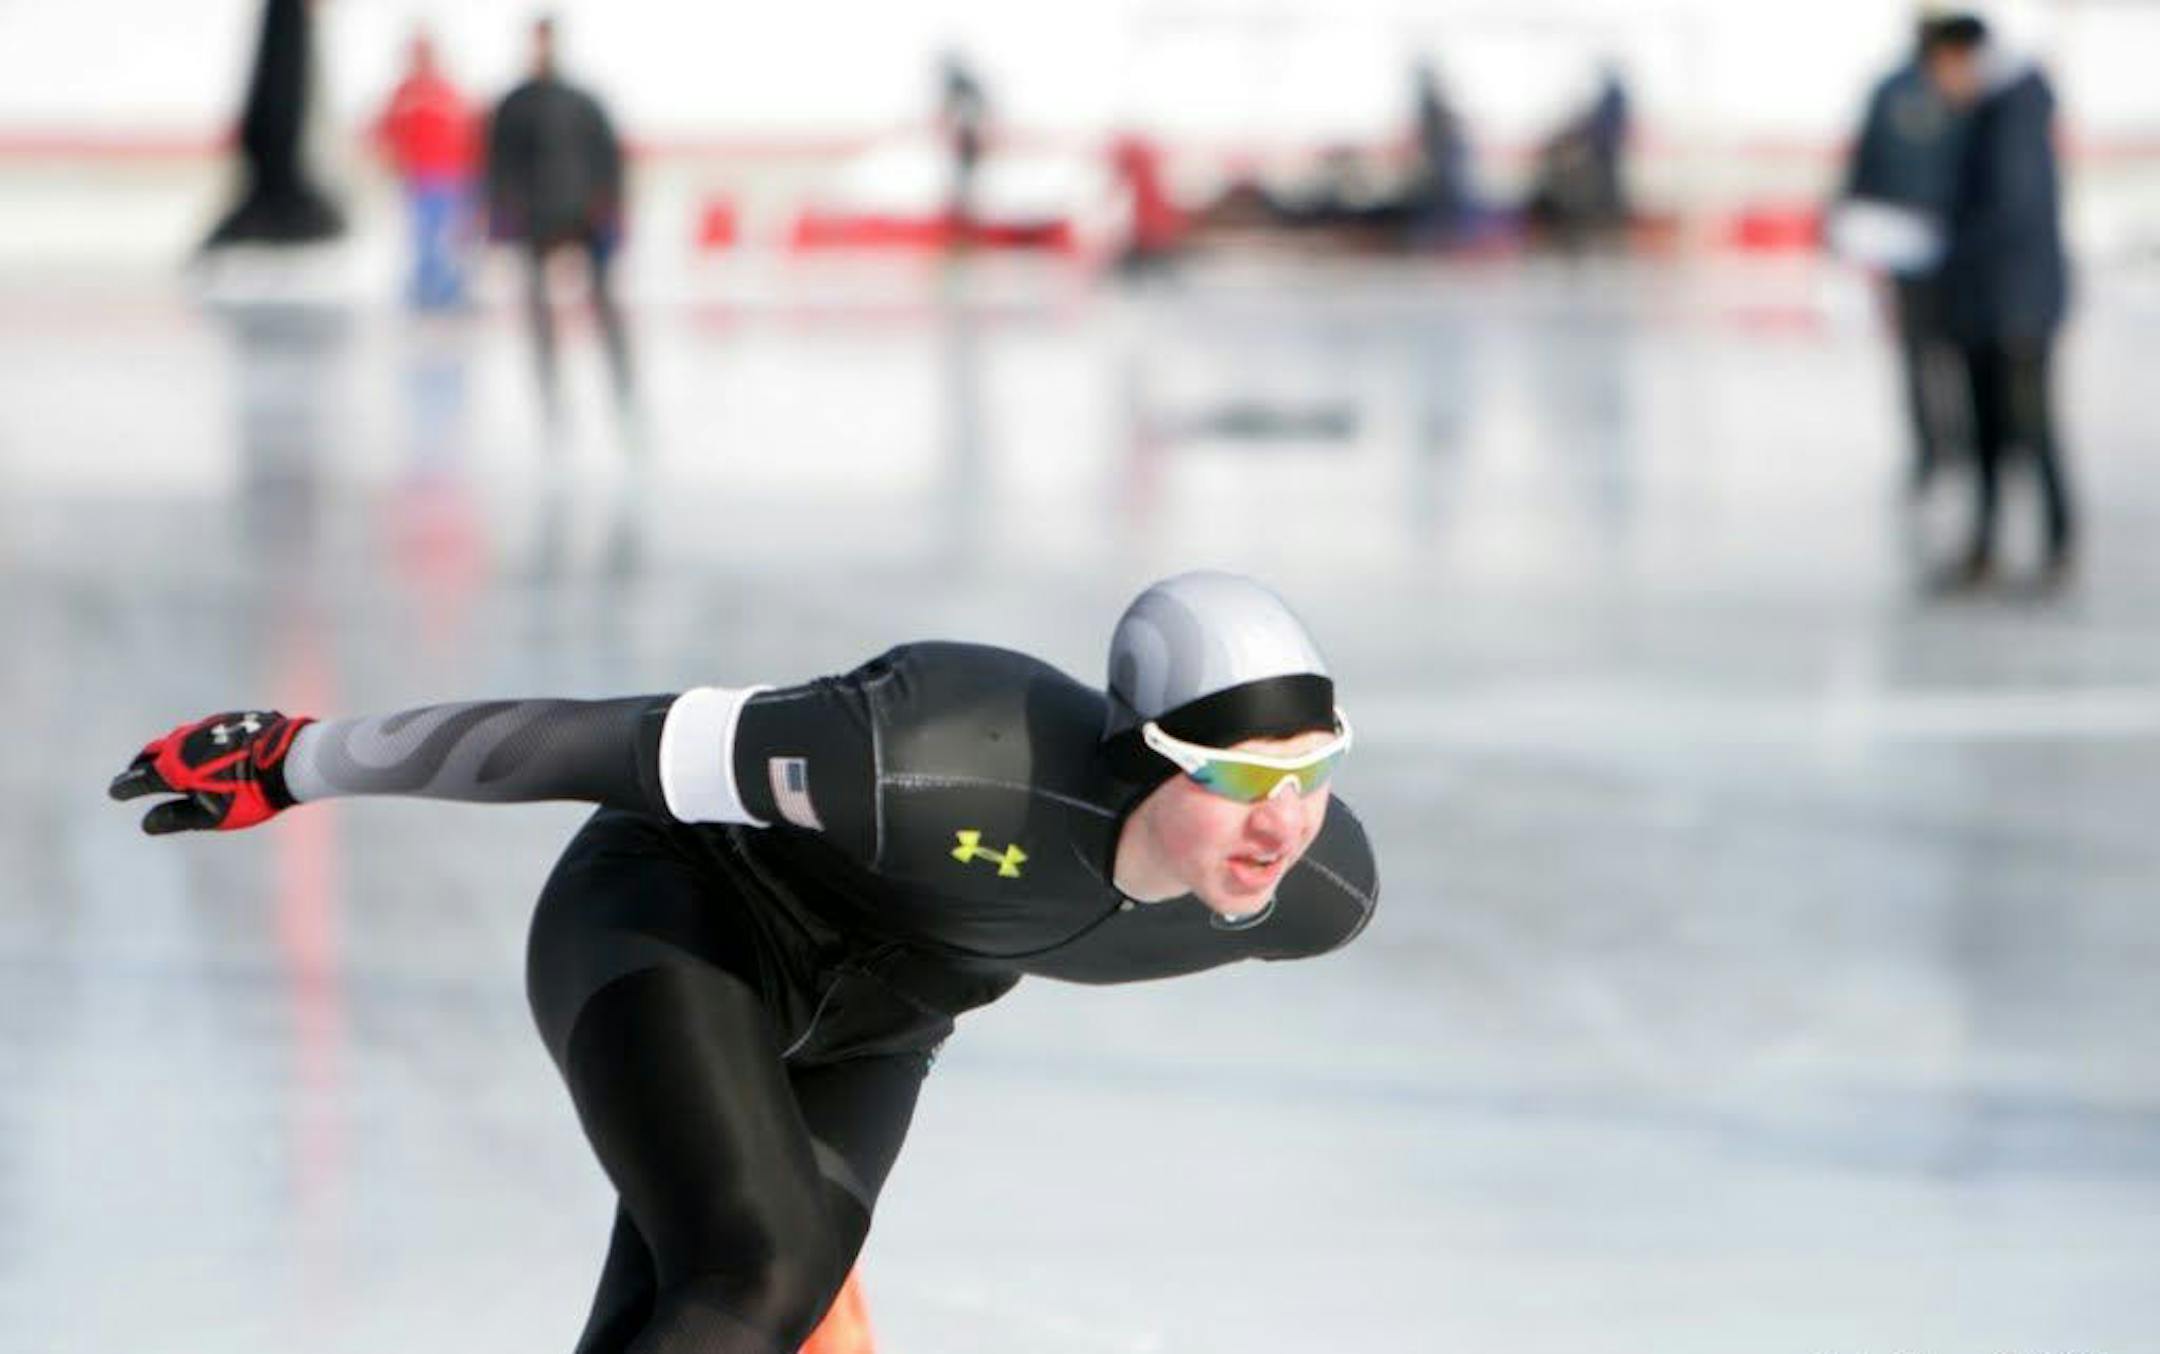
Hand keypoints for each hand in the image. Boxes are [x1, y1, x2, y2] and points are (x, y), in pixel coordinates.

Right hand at [109, 711, 313, 834]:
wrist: (289, 757)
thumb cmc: (250, 792)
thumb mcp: (212, 815)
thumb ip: (176, 818)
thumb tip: (147, 823)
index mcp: (175, 767)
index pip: (140, 779)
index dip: (125, 787)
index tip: (114, 792)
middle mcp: (184, 742)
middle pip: (152, 753)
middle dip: (139, 765)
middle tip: (130, 774)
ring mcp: (206, 728)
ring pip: (176, 739)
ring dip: (164, 750)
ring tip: (162, 760)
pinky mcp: (228, 720)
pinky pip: (200, 732)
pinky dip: (191, 742)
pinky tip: (199, 748)